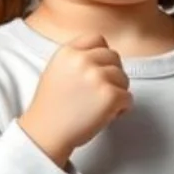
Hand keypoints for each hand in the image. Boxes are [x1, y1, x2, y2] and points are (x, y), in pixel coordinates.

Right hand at [19, 34, 132, 166]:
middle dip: (112, 74)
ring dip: (117, 92)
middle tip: (100, 93)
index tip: (97, 70)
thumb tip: (104, 56)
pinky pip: (128, 98)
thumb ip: (77, 58)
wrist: (45, 134)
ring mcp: (97, 77)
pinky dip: (122, 109)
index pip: (98, 39)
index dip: (102, 56)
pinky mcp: (110, 96)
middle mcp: (83, 60)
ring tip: (100, 106)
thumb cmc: (52, 107)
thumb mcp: (56, 70)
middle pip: (114, 57)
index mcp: (68, 52)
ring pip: (124, 77)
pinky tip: (107, 115)